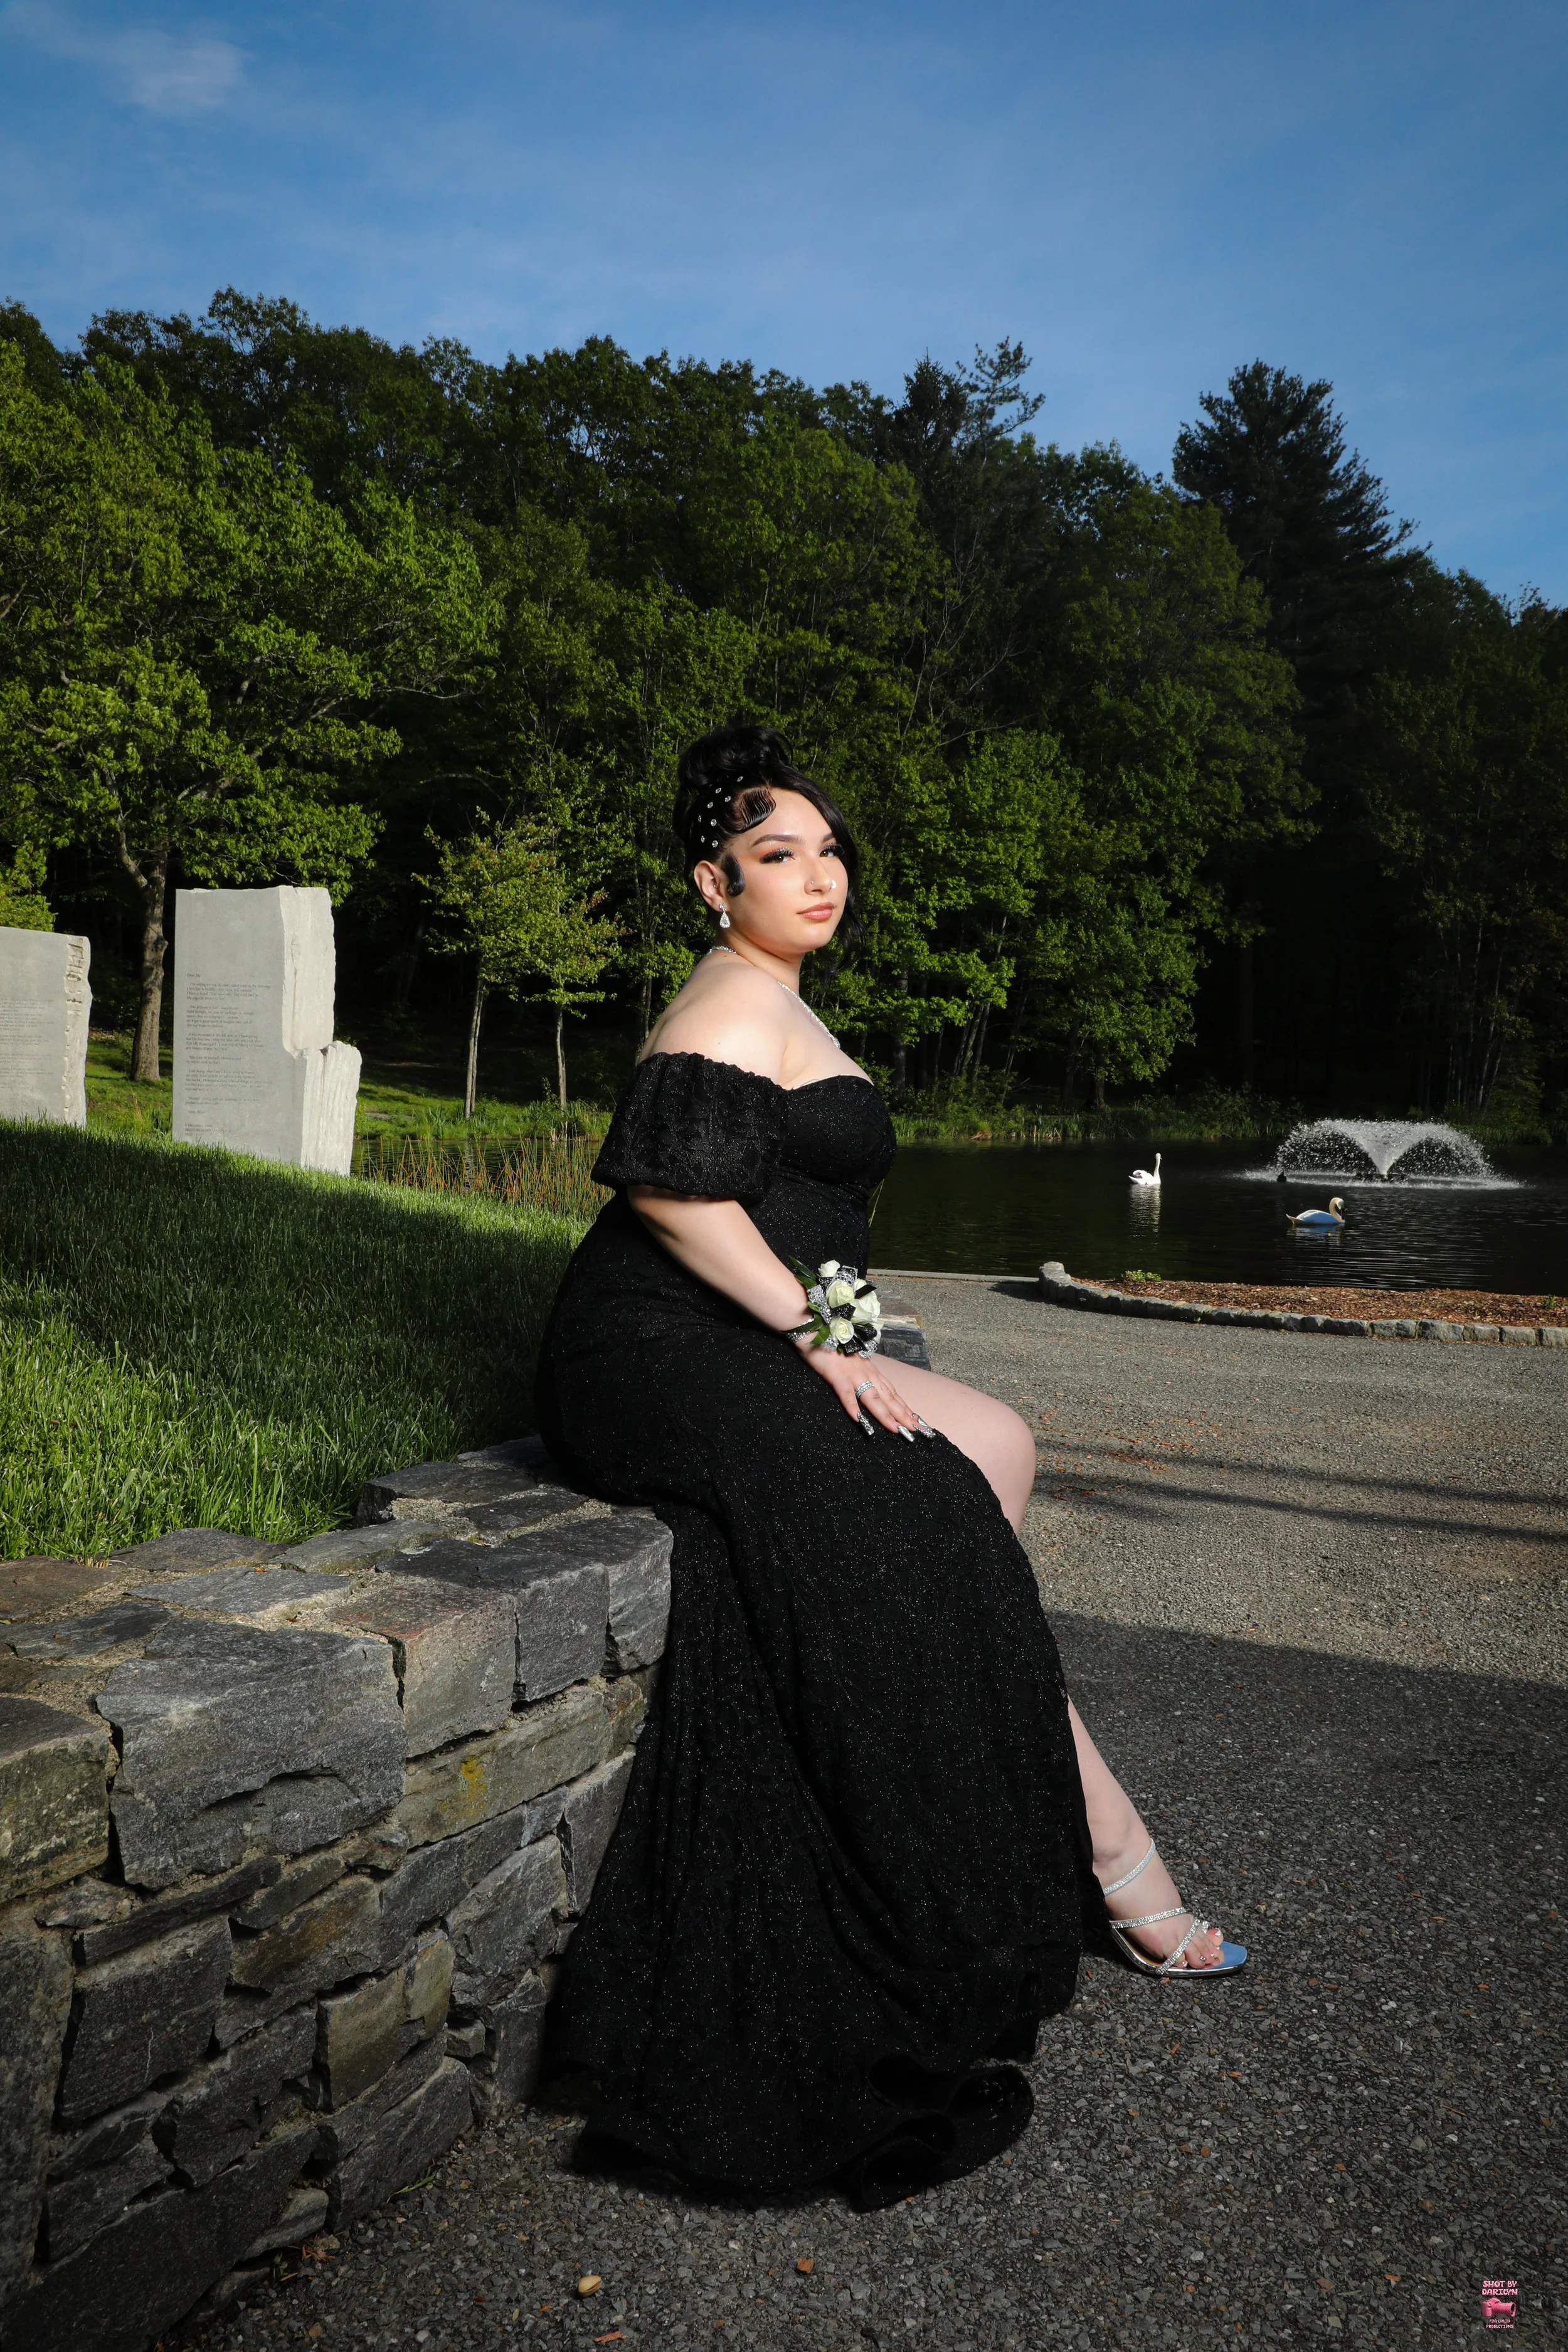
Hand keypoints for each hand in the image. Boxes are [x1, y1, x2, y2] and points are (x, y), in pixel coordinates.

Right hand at [797, 1341, 924, 1437]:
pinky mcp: (836, 1375)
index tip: (915, 1419)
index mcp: (870, 1370)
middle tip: (916, 1429)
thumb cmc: (833, 1346)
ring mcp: (853, 1374)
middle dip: (902, 1414)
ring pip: (872, 1397)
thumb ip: (861, 1374)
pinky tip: (859, 1419)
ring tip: (896, 1429)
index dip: (903, 1406)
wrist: (816, 1329)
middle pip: (888, 1397)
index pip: (891, 1391)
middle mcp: (866, 1373)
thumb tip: (869, 1387)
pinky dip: (853, 1406)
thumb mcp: (853, 1362)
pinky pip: (846, 1393)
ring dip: (885, 1414)